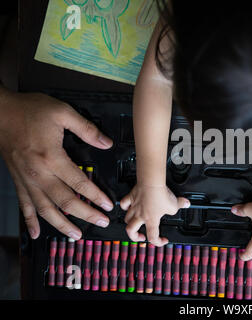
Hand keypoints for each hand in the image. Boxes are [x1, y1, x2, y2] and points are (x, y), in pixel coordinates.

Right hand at [0, 91, 113, 239]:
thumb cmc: (28, 111)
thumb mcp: (62, 112)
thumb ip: (86, 129)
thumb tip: (106, 143)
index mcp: (52, 157)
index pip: (80, 183)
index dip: (96, 196)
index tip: (108, 205)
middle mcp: (39, 173)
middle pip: (65, 201)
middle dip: (86, 215)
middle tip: (101, 222)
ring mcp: (27, 180)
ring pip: (46, 210)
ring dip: (62, 224)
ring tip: (76, 235)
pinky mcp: (18, 181)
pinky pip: (24, 206)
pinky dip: (30, 221)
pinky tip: (36, 232)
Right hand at [120, 184, 189, 244]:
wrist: (151, 183)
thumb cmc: (160, 195)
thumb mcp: (174, 204)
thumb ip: (181, 205)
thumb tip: (186, 204)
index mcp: (151, 220)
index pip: (153, 237)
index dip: (158, 242)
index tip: (163, 240)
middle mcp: (140, 216)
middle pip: (130, 231)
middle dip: (134, 236)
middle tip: (140, 236)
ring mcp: (134, 207)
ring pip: (127, 218)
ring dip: (130, 221)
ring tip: (135, 221)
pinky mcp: (131, 197)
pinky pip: (124, 204)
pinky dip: (125, 206)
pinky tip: (128, 207)